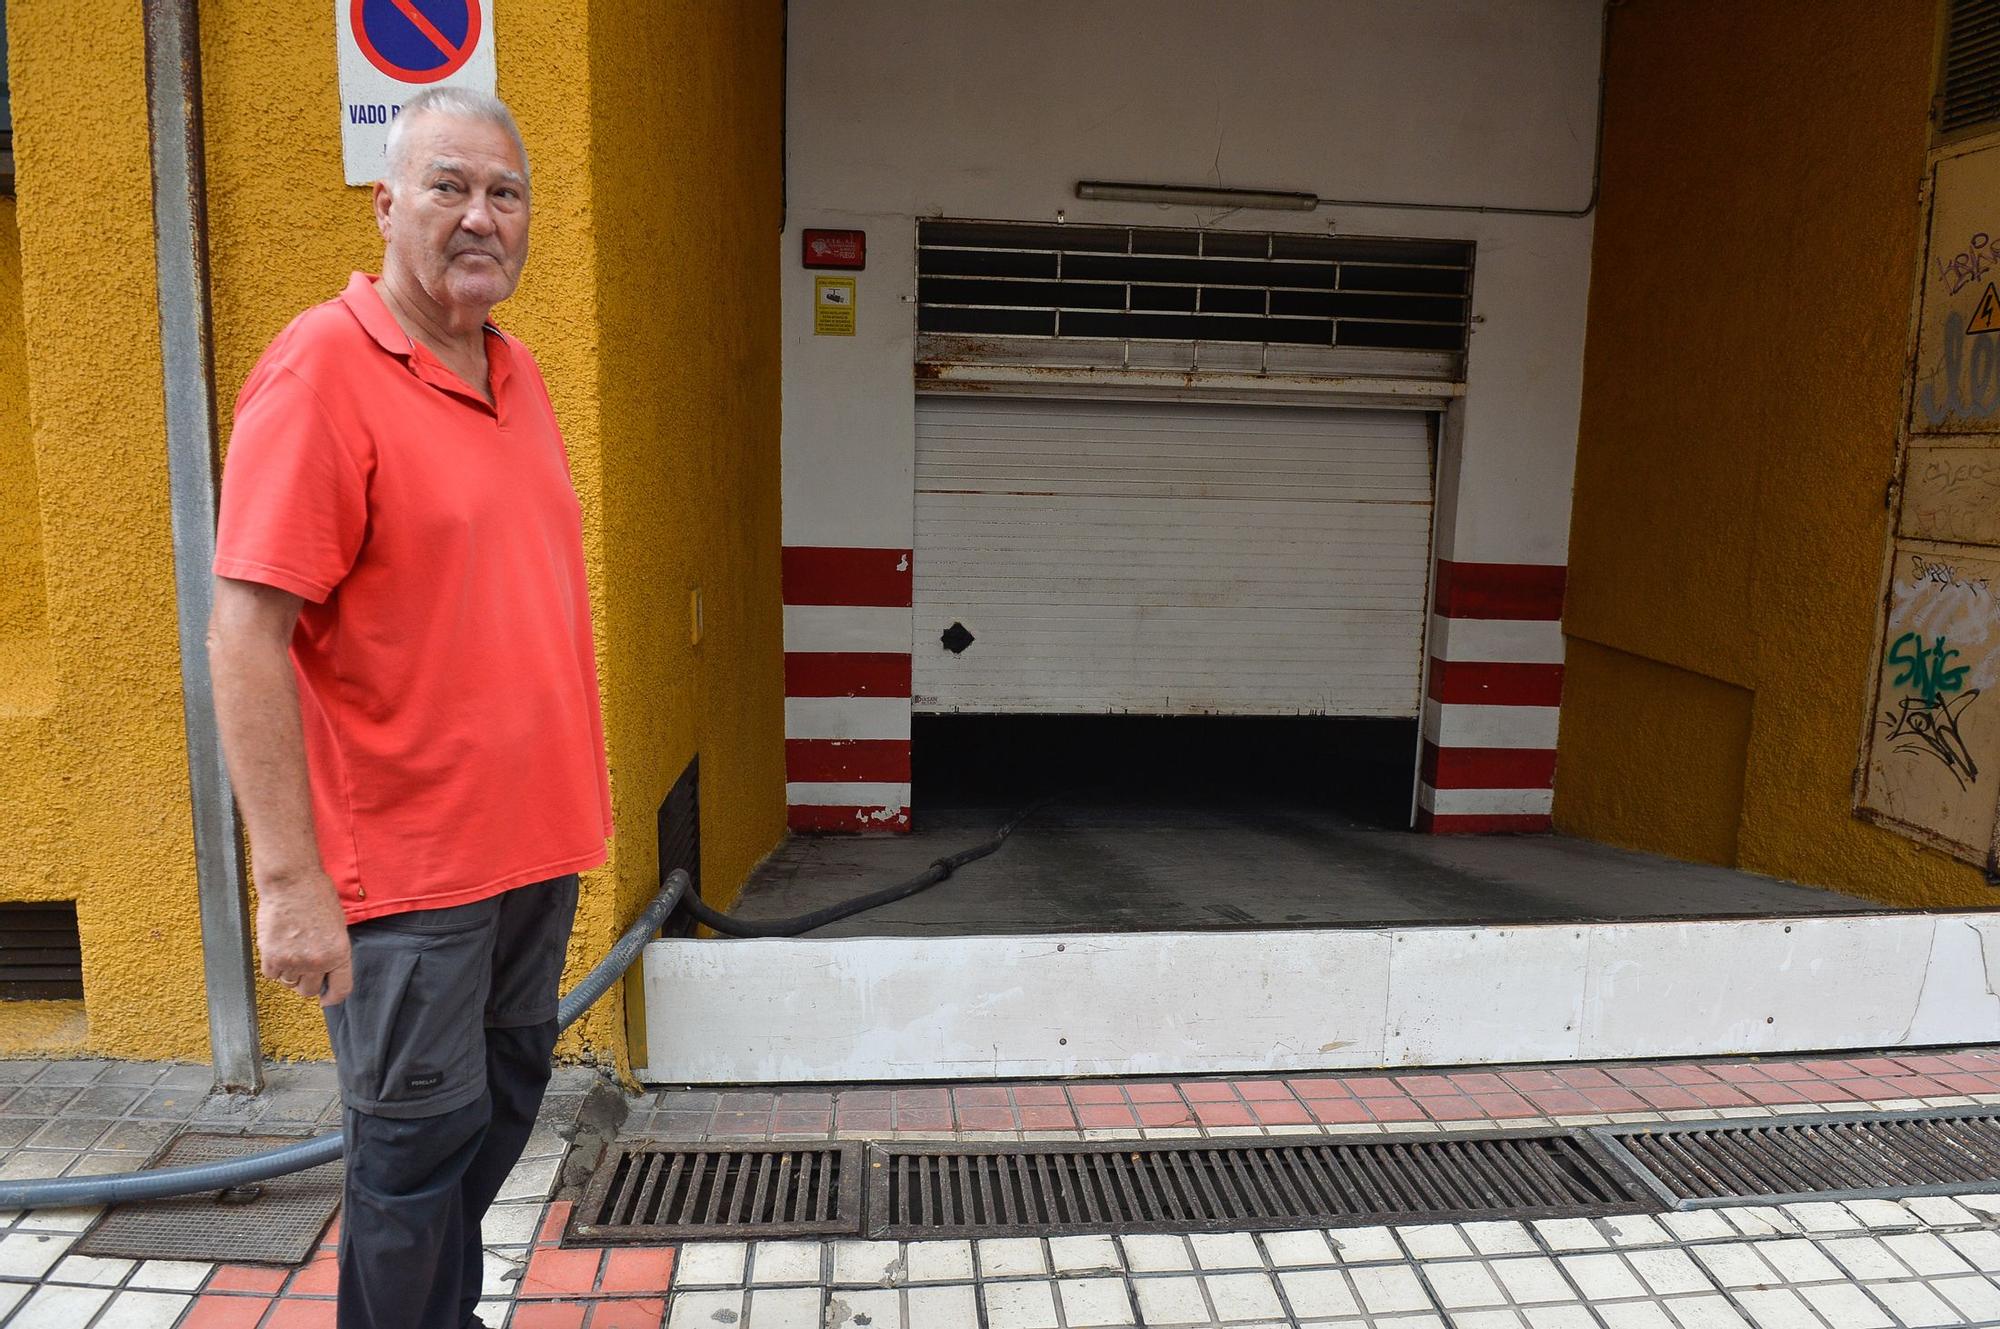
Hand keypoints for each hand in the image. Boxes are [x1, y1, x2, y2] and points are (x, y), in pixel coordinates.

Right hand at [255, 871, 352, 1006]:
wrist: (291, 882)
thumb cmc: (316, 896)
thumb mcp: (337, 925)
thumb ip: (332, 950)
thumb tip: (326, 969)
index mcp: (339, 953)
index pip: (341, 989)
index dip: (333, 998)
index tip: (326, 999)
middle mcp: (318, 962)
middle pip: (309, 990)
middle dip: (307, 982)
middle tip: (303, 967)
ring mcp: (294, 961)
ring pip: (289, 983)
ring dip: (289, 973)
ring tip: (290, 950)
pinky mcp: (272, 957)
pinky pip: (271, 974)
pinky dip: (273, 966)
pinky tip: (277, 948)